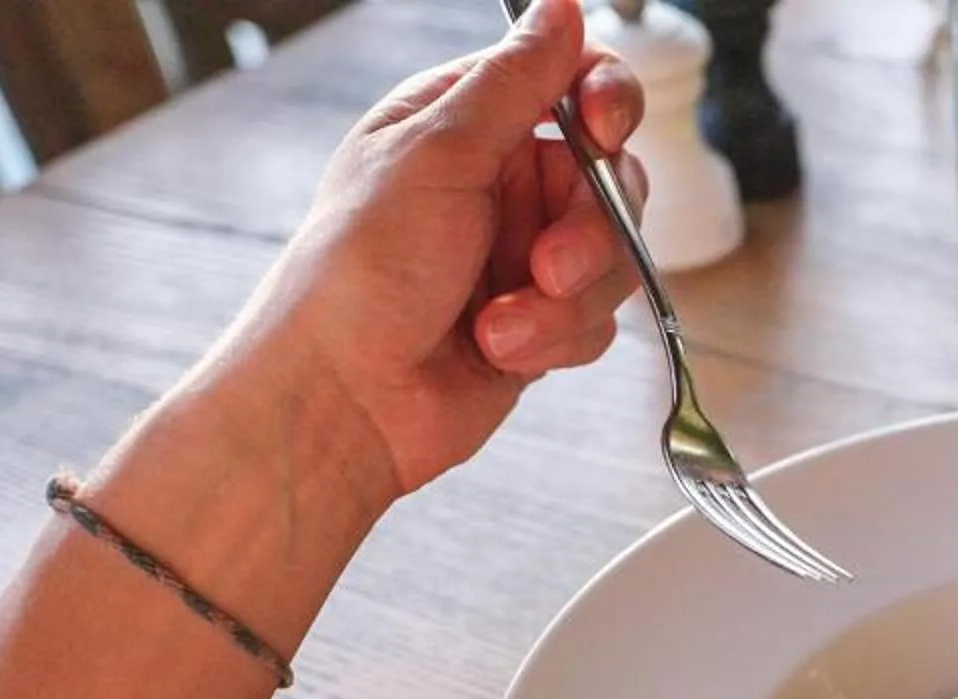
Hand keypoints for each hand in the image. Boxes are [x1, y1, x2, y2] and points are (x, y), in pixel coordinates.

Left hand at [228, 0, 649, 499]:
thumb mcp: (438, 155)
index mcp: (464, 121)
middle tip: (547, 261)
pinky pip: (598, 320)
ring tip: (503, 322)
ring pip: (615, 256)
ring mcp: (522, 255)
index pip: (571, 80)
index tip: (603, 132)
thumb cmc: (360, 274)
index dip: (606, 102)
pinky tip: (498, 350)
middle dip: (590, 229)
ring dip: (568, 297)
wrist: (343, 400)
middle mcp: (499, 182)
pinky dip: (556, 339)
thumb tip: (560, 6)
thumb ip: (514, 81)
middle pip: (611, 177)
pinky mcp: (540, 321)